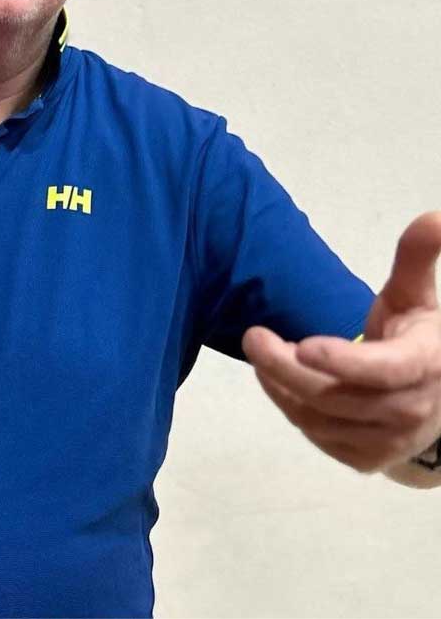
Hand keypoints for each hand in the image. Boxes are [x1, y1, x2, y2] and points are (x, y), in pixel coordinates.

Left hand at [242, 210, 440, 473]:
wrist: (436, 392)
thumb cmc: (418, 333)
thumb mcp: (416, 293)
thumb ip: (417, 257)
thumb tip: (435, 216)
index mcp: (426, 365)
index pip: (385, 371)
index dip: (343, 361)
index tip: (301, 344)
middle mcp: (413, 411)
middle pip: (337, 396)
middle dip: (286, 367)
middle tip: (252, 336)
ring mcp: (391, 441)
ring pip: (321, 420)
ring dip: (281, 386)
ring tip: (263, 351)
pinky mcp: (368, 458)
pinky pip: (318, 436)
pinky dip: (290, 408)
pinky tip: (277, 380)